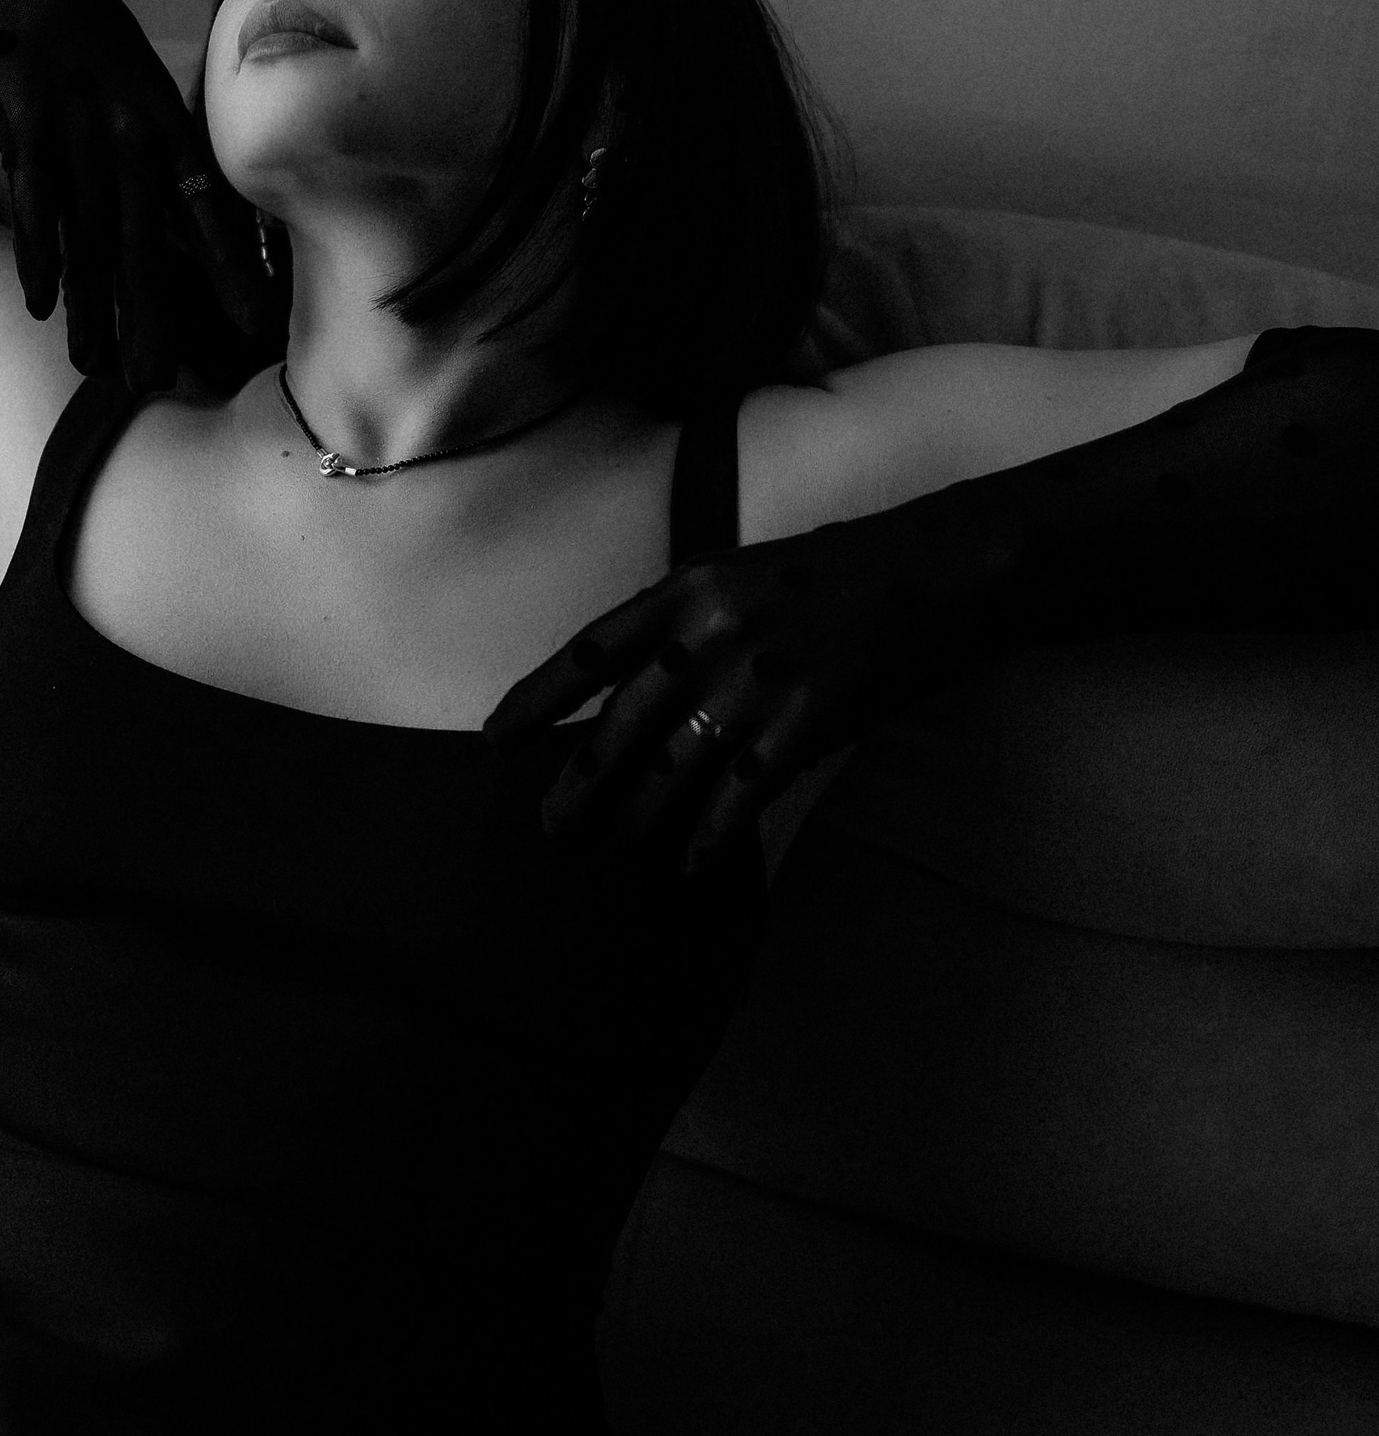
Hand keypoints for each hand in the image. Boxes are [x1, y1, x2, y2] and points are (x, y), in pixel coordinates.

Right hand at [0, 0, 274, 387]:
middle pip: (144, 238)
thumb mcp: (149, 98)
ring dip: (91, 304)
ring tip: (95, 366)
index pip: (210, 205)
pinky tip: (40, 304)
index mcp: (169, 125)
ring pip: (87, 232)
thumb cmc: (98, 58)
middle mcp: (129, 132)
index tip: (255, 325)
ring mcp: (77, 130)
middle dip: (151, 312)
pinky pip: (32, 200)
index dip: (232, 265)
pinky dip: (35, 251)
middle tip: (159, 380)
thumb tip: (211, 243)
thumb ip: (176, 166)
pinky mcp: (24, 127)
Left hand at [481, 506, 999, 880]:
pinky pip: (737, 797)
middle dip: (578, 785)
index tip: (498, 742)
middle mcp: (711, 632)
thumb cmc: (838, 574)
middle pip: (621, 726)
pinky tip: (689, 863)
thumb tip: (634, 698)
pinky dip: (707, 837)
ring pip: (672, 770)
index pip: (590, 652)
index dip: (538, 700)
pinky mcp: (806, 724)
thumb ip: (686, 625)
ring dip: (636, 820)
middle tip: (551, 828)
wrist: (936, 572)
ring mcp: (758, 680)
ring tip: (612, 849)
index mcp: (689, 586)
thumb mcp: (745, 575)